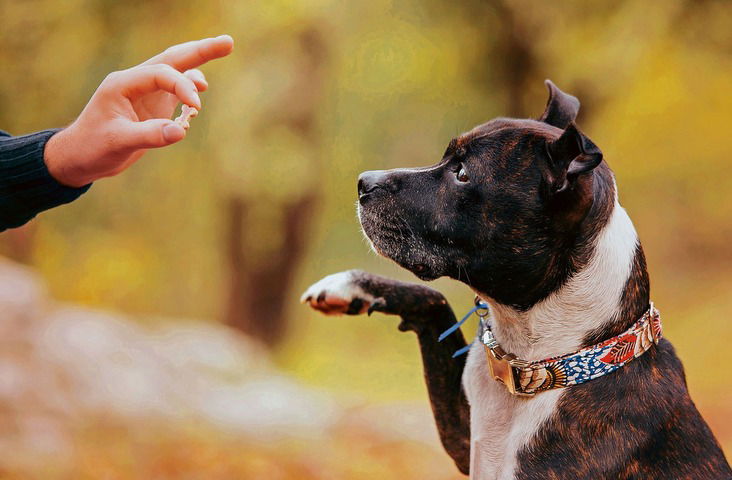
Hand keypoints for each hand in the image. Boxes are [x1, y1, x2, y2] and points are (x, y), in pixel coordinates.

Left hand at [44, 35, 233, 186]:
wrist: (79, 157)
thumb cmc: (93, 147)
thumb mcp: (119, 142)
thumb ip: (150, 135)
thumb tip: (181, 131)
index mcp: (123, 83)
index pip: (161, 74)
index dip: (182, 86)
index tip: (196, 107)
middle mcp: (135, 83)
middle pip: (172, 60)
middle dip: (200, 51)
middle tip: (228, 42)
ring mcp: (145, 93)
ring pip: (176, 72)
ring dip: (198, 67)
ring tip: (223, 52)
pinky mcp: (152, 106)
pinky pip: (175, 92)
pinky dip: (190, 92)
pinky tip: (197, 101)